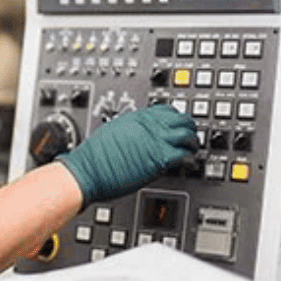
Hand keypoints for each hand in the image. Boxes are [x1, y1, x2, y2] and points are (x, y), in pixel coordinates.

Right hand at [57, 104, 196, 207]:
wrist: (88, 171)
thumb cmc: (93, 159)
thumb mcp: (112, 132)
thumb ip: (130, 131)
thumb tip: (140, 137)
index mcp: (135, 117)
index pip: (165, 110)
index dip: (176, 117)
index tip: (179, 124)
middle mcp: (147, 125)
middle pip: (180, 119)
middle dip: (188, 127)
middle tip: (191, 135)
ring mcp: (153, 140)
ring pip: (186, 134)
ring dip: (192, 142)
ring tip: (192, 149)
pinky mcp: (157, 158)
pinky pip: (183, 154)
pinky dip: (189, 158)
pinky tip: (187, 162)